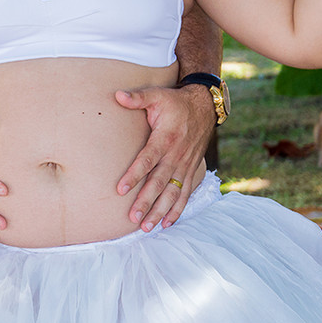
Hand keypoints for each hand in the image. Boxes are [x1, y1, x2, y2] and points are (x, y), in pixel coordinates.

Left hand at [114, 83, 214, 230]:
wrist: (204, 107)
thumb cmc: (175, 102)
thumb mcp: (157, 95)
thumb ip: (138, 98)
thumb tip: (117, 95)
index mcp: (165, 139)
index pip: (147, 160)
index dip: (134, 175)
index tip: (120, 189)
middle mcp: (176, 155)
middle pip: (159, 182)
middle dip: (146, 201)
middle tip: (133, 218)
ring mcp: (185, 165)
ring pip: (172, 192)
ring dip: (160, 210)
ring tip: (146, 227)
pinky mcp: (190, 170)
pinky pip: (185, 193)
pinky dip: (177, 209)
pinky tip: (167, 223)